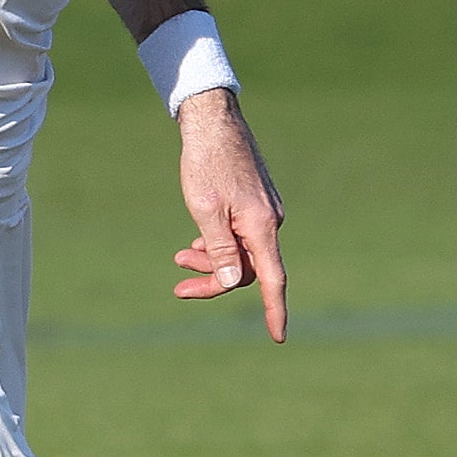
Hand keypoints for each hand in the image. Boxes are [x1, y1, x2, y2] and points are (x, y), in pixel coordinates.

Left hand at [172, 87, 285, 342]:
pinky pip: (240, 235)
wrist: (212, 120)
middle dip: (214, 280)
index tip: (278, 336)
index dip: (274, 309)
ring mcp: (264, 210)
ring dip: (211, 260)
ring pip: (241, 251)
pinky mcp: (255, 202)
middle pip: (248, 268)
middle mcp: (269, 220)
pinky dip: (218, 244)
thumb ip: (219, 249)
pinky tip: (196, 241)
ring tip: (180, 258)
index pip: (271, 278)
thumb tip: (231, 282)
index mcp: (260, 225)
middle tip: (179, 287)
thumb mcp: (204, 210)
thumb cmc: (205, 163)